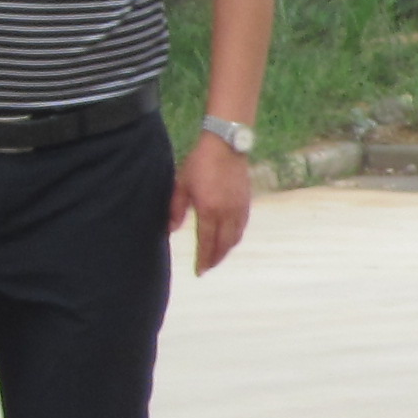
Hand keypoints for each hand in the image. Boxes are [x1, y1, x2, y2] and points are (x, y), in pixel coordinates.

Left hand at [169, 133, 251, 275]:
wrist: (225, 145)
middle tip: (207, 267)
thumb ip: (175, 209)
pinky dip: (236, 237)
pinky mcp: (246, 201)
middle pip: (224, 244)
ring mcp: (239, 208)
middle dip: (216, 259)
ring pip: (235, 237)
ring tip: (218, 256)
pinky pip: (242, 226)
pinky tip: (230, 238)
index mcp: (209, 210)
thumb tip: (171, 230)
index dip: (203, 259)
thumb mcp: (181, 185)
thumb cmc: (199, 163)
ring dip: (226, 250)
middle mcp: (227, 213)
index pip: (206, 242)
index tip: (199, 271)